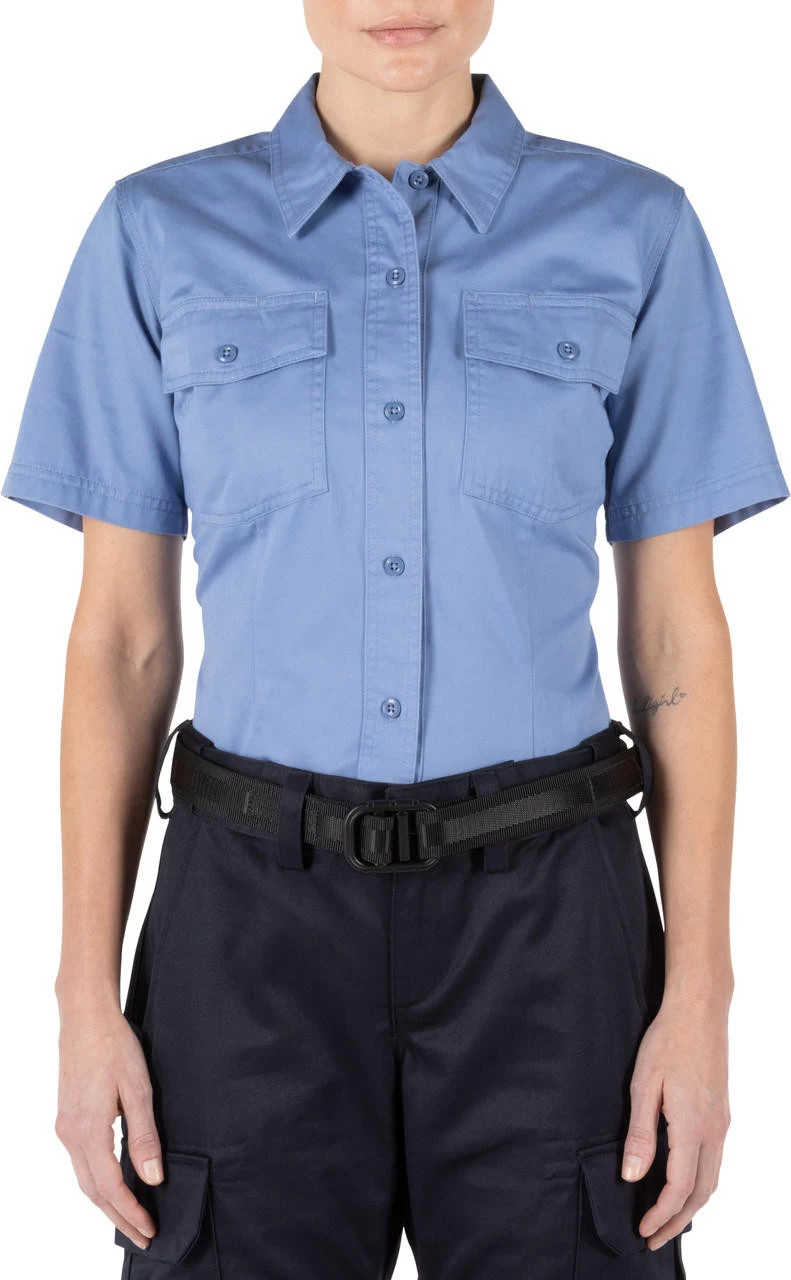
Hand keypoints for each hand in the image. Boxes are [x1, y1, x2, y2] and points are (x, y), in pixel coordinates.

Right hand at [55, 1002, 162, 1248]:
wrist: (85, 1017)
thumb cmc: (114, 1046)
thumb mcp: (138, 1088)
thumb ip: (144, 1135)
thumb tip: (152, 1177)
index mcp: (89, 1129)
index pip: (109, 1187)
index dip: (129, 1212)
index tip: (148, 1229)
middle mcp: (71, 1134)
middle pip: (93, 1191)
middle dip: (118, 1217)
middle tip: (143, 1235)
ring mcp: (65, 1127)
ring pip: (84, 1178)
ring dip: (106, 1202)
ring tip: (131, 1216)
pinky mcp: (67, 1118)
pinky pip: (81, 1161)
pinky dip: (97, 1181)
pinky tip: (113, 1183)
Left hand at [621, 996, 730, 1248]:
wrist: (699, 1011)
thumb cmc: (667, 1041)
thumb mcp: (644, 1084)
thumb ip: (640, 1133)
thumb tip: (632, 1176)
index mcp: (692, 1124)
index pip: (680, 1185)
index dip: (661, 1213)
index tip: (643, 1229)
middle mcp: (713, 1129)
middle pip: (701, 1192)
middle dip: (678, 1220)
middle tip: (654, 1238)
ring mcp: (721, 1122)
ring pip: (712, 1178)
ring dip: (691, 1205)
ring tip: (667, 1219)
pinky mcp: (721, 1113)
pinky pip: (714, 1160)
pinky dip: (700, 1184)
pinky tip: (684, 1184)